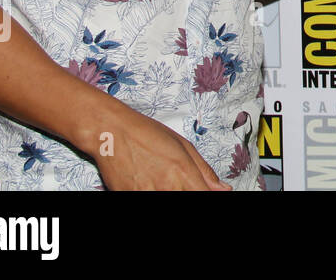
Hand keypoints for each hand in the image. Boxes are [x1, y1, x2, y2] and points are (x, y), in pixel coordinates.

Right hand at [95, 108, 230, 190]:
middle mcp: (167, 187)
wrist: (111, 133)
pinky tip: (150, 184)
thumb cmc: (147, 134)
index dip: (209, 194)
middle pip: (187, 199)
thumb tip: (224, 189)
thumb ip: (204, 171)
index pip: (205, 195)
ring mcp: (147, 195)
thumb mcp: (183, 146)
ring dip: (171, 193)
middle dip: (189, 192)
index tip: (206, 191)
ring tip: (162, 181)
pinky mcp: (129, 198)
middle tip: (180, 182)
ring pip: (170, 202)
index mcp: (183, 173)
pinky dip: (153, 192)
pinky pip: (147, 201)